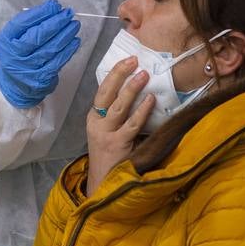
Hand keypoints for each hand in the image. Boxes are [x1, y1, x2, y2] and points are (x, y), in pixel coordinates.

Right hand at [0, 0, 80, 108]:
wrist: (15, 84)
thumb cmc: (18, 53)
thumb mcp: (15, 36)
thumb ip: (30, 22)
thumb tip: (53, 8)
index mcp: (6, 41)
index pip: (22, 23)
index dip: (40, 13)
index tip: (54, 5)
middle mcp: (14, 56)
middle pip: (37, 36)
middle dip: (56, 22)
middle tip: (68, 13)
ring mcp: (28, 69)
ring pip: (50, 49)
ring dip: (66, 35)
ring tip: (74, 25)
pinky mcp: (41, 79)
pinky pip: (58, 62)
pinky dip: (68, 50)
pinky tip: (75, 41)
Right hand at [86, 57, 152, 193]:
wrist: (102, 185)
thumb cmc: (109, 156)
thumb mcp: (106, 132)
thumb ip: (116, 115)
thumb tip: (135, 90)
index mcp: (93, 118)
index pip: (102, 91)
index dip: (115, 74)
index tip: (128, 60)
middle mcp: (97, 124)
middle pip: (107, 93)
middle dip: (120, 74)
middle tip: (134, 60)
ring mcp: (107, 135)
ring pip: (119, 106)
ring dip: (131, 89)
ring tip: (143, 74)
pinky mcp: (119, 145)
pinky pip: (132, 124)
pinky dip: (142, 110)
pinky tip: (151, 100)